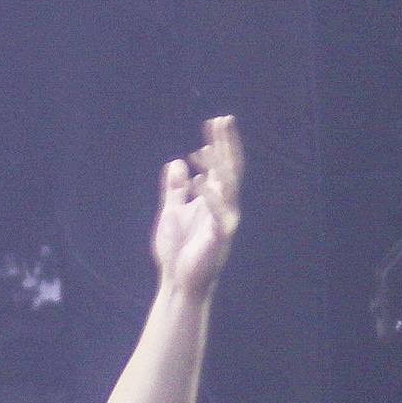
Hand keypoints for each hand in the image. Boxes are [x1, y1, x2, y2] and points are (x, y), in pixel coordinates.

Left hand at [151, 115, 244, 299]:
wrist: (178, 282)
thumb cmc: (177, 251)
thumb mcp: (171, 212)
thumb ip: (175, 189)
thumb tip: (176, 162)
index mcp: (213, 200)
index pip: (220, 165)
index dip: (219, 143)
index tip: (213, 122)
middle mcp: (223, 206)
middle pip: (230, 168)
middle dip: (226, 144)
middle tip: (222, 120)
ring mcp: (224, 221)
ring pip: (228, 186)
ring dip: (218, 166)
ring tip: (204, 147)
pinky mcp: (219, 237)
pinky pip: (218, 212)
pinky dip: (208, 196)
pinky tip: (195, 180)